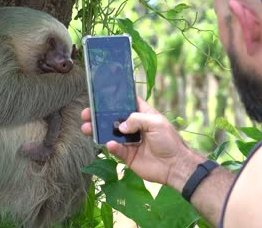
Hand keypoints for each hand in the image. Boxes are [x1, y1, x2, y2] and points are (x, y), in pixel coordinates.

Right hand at [81, 97, 198, 186]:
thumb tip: (120, 126)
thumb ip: (137, 119)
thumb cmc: (169, 141)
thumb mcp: (156, 123)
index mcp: (143, 115)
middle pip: (113, 119)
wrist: (175, 166)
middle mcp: (135, 127)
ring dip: (98, 130)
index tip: (100, 96)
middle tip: (86, 114)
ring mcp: (130, 141)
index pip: (126, 103)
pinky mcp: (127, 155)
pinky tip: (109, 144)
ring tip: (86, 127)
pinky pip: (116, 149)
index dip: (114, 99)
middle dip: (99, 116)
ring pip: (110, 134)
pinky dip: (111, 146)